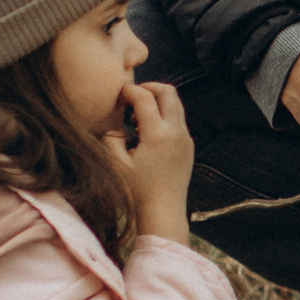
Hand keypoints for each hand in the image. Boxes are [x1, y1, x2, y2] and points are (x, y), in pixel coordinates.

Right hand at [115, 79, 195, 241]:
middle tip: (131, 96)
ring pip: (176, 104)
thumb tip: (114, 119)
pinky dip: (164, 114)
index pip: (144, 97)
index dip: (129, 90)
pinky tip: (147, 129)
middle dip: (149, 87)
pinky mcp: (188, 146)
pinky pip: (178, 119)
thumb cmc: (136, 191)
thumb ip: (111, 135)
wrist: (163, 212)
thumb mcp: (116, 163)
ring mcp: (185, 139)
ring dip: (158, 100)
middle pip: (168, 92)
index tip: (118, 95)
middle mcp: (176, 133)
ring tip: (137, 114)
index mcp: (157, 135)